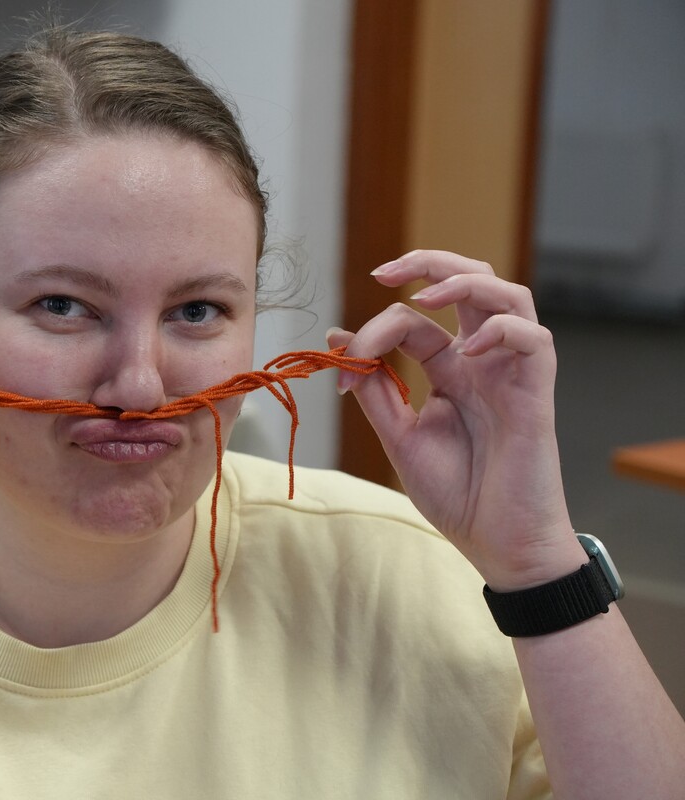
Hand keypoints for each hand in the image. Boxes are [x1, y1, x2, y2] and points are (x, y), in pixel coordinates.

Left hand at [328, 251, 584, 589]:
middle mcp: (482, 363)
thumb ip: (375, 390)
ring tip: (427, 296)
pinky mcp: (536, 394)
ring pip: (509, 295)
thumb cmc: (459, 496)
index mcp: (449, 371)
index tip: (341, 361)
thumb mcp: (400, 438)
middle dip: (428, 262)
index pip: (412, 323)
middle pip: (470, 282)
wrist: (499, 546)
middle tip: (384, 271)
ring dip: (466, 282)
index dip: (372, 332)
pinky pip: (534, 340)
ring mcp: (511, 374)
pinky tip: (467, 349)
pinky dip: (501, 331)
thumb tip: (337, 339)